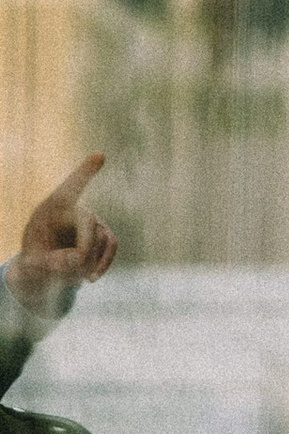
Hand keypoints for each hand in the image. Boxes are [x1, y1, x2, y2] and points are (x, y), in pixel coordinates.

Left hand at [10, 156, 115, 313]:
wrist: (43, 267)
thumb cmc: (34, 259)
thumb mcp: (31, 264)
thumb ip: (48, 263)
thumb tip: (77, 261)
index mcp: (50, 209)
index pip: (69, 188)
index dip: (85, 172)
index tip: (100, 155)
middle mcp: (74, 209)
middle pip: (88, 222)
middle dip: (83, 249)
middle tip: (73, 270)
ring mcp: (92, 221)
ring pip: (99, 239)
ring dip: (87, 262)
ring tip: (69, 277)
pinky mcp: (103, 234)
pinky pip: (111, 245)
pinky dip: (104, 263)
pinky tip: (92, 277)